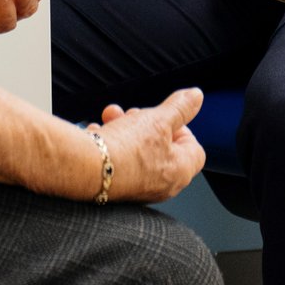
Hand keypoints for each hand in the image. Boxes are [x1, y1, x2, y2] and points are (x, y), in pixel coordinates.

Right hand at [90, 88, 206, 202]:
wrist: (88, 168)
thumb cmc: (127, 148)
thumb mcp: (158, 119)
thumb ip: (180, 107)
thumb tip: (196, 96)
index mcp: (180, 170)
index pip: (193, 148)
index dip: (180, 127)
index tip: (164, 116)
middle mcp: (163, 185)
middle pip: (162, 146)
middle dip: (145, 123)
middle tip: (134, 114)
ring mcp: (139, 188)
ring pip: (137, 151)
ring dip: (124, 129)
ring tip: (111, 117)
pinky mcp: (117, 187)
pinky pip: (117, 161)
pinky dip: (109, 145)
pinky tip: (98, 134)